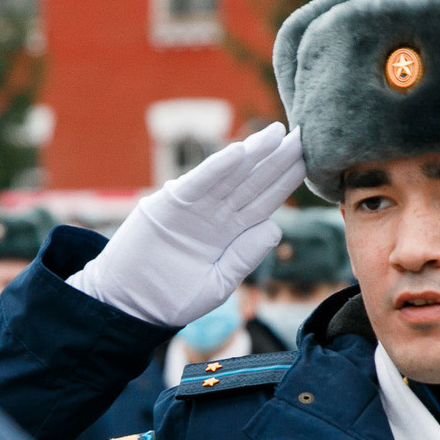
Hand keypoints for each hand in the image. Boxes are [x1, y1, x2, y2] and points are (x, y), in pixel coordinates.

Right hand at [71, 125, 304, 327]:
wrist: (129, 305)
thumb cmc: (171, 299)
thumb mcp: (217, 285)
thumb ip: (244, 257)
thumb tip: (275, 228)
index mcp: (230, 234)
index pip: (265, 202)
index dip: (286, 181)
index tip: (309, 159)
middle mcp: (215, 216)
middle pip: (252, 183)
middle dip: (277, 159)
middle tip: (303, 134)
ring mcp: (193, 208)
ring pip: (229, 177)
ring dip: (252, 155)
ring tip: (277, 133)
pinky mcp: (169, 206)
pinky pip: (197, 184)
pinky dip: (216, 168)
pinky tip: (239, 152)